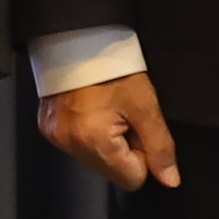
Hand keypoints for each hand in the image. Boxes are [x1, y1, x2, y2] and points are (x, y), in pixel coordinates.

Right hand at [38, 69, 178, 191]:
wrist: (80, 38)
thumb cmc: (113, 67)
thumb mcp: (146, 106)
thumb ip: (160, 147)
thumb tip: (170, 180)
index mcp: (94, 140)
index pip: (132, 180)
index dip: (143, 156)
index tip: (138, 128)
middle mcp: (69, 143)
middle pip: (112, 172)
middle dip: (123, 149)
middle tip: (123, 116)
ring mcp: (55, 136)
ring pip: (95, 160)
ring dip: (107, 141)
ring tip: (107, 110)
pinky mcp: (48, 127)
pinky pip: (78, 145)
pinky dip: (89, 132)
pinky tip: (92, 109)